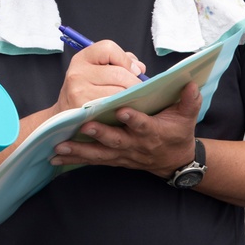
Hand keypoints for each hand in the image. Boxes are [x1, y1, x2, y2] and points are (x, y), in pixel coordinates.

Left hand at [49, 82, 202, 178]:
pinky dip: (73, 159)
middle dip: (101, 134)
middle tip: (84, 125)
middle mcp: (136, 145)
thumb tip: (190, 84)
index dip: (134, 119)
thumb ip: (189, 101)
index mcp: (154, 132)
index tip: (122, 110)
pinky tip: (55, 157)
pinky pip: (92, 160)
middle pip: (116, 140)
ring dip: (79, 150)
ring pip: (100, 153)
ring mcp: (122, 154)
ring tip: (60, 147)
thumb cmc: (178, 133)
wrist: (174, 160)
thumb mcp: (188, 117)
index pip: (144, 125)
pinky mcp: (113, 159)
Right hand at [53, 39, 146, 113]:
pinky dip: (122, 107)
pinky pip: (112, 106)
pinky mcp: (83, 110)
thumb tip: (139, 68)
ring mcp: (78, 92)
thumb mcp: (97, 71)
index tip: (133, 70)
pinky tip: (123, 108)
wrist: (64, 116)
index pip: (108, 48)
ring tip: (132, 99)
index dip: (125, 59)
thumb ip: (120, 63)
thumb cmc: (86, 90)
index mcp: (82, 58)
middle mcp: (77, 73)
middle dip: (134, 82)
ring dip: (130, 96)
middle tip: (139, 89)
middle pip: (118, 73)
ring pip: (118, 91)